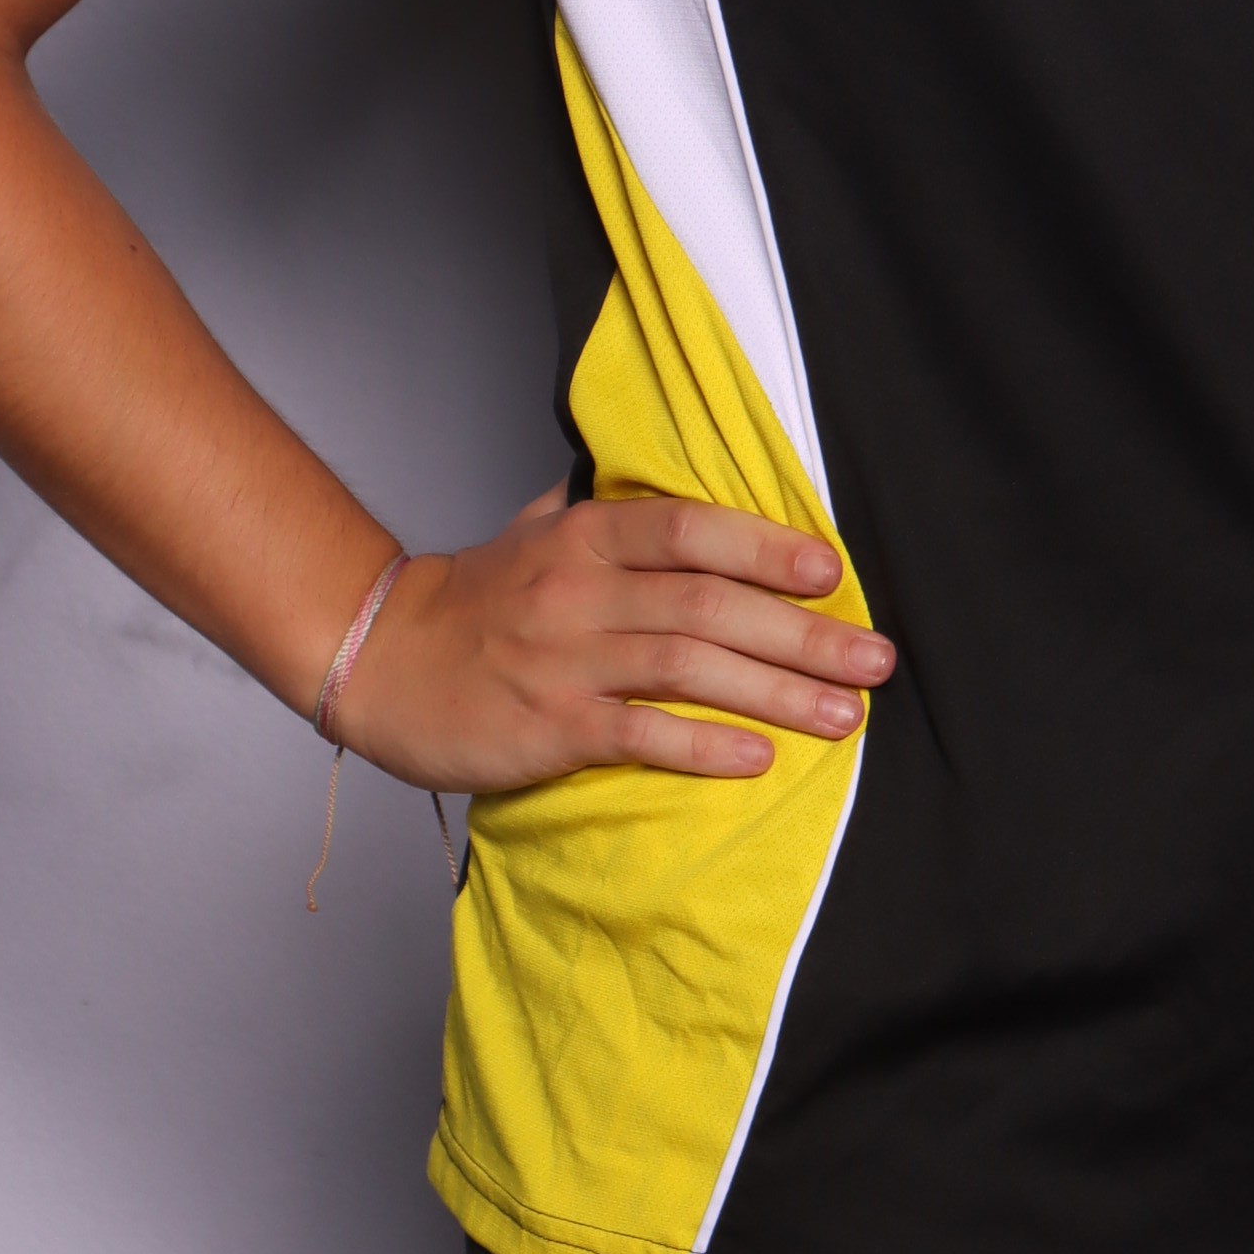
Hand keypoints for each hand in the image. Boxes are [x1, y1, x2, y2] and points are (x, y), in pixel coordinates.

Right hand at [337, 480, 893, 794]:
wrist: (378, 659)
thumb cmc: (468, 602)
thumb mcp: (534, 534)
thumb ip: (605, 517)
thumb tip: (672, 494)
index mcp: (585, 538)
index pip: (692, 530)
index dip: (768, 546)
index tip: (833, 572)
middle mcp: (581, 591)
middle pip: (712, 604)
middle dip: (805, 634)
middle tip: (875, 660)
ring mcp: (565, 659)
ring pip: (690, 668)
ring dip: (778, 693)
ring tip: (844, 717)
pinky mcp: (548, 726)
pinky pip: (639, 735)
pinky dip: (704, 747)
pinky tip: (757, 758)